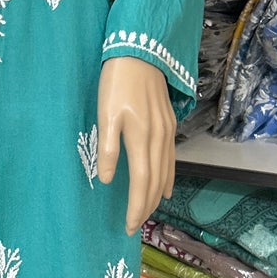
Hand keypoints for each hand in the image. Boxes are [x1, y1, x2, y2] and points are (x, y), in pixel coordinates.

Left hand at [96, 58, 176, 234]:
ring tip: (147, 213)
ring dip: (156, 195)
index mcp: (141, 138)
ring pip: (165, 172)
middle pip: (156, 182)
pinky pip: (171, 159)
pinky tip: (164, 187)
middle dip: (146, 207)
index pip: (141, 183)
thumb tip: (108, 179)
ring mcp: (167, 132)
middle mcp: (159, 139)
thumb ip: (108, 148)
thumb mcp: (105, 114)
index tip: (128, 226)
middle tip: (135, 225)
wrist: (140, 52)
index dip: (135, 207)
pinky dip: (167, 178)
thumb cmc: (117, 82)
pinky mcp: (169, 124)